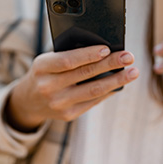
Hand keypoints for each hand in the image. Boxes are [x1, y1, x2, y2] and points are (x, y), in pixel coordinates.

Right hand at [7, 45, 138, 130]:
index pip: (68, 61)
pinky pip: (93, 101)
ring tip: (133, 72)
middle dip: (110, 65)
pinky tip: (120, 84)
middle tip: (129, 57)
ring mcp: (59, 104)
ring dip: (116, 81)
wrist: (29, 100)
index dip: (88, 55)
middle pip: (85, 75)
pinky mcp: (68, 115)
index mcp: (42, 68)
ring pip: (93, 91)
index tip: (107, 48)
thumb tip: (103, 51)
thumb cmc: (45, 72)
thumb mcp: (48, 60)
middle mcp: (48, 87)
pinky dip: (108, 91)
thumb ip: (68, 54)